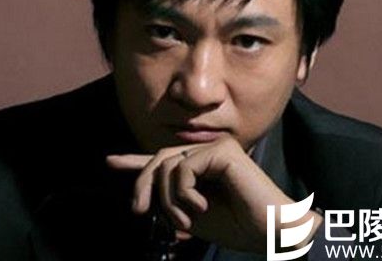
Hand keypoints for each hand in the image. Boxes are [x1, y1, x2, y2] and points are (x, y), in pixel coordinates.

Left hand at [106, 136, 320, 252]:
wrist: (271, 232)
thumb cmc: (237, 226)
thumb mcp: (191, 215)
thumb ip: (169, 201)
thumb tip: (146, 197)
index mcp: (202, 168)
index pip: (164, 161)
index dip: (136, 162)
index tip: (110, 161)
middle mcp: (208, 153)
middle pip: (159, 159)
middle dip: (142, 183)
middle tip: (139, 210)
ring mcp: (216, 149)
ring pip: (167, 164)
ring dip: (168, 198)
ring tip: (186, 220)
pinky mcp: (222, 151)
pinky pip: (183, 168)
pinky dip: (183, 193)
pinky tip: (201, 207)